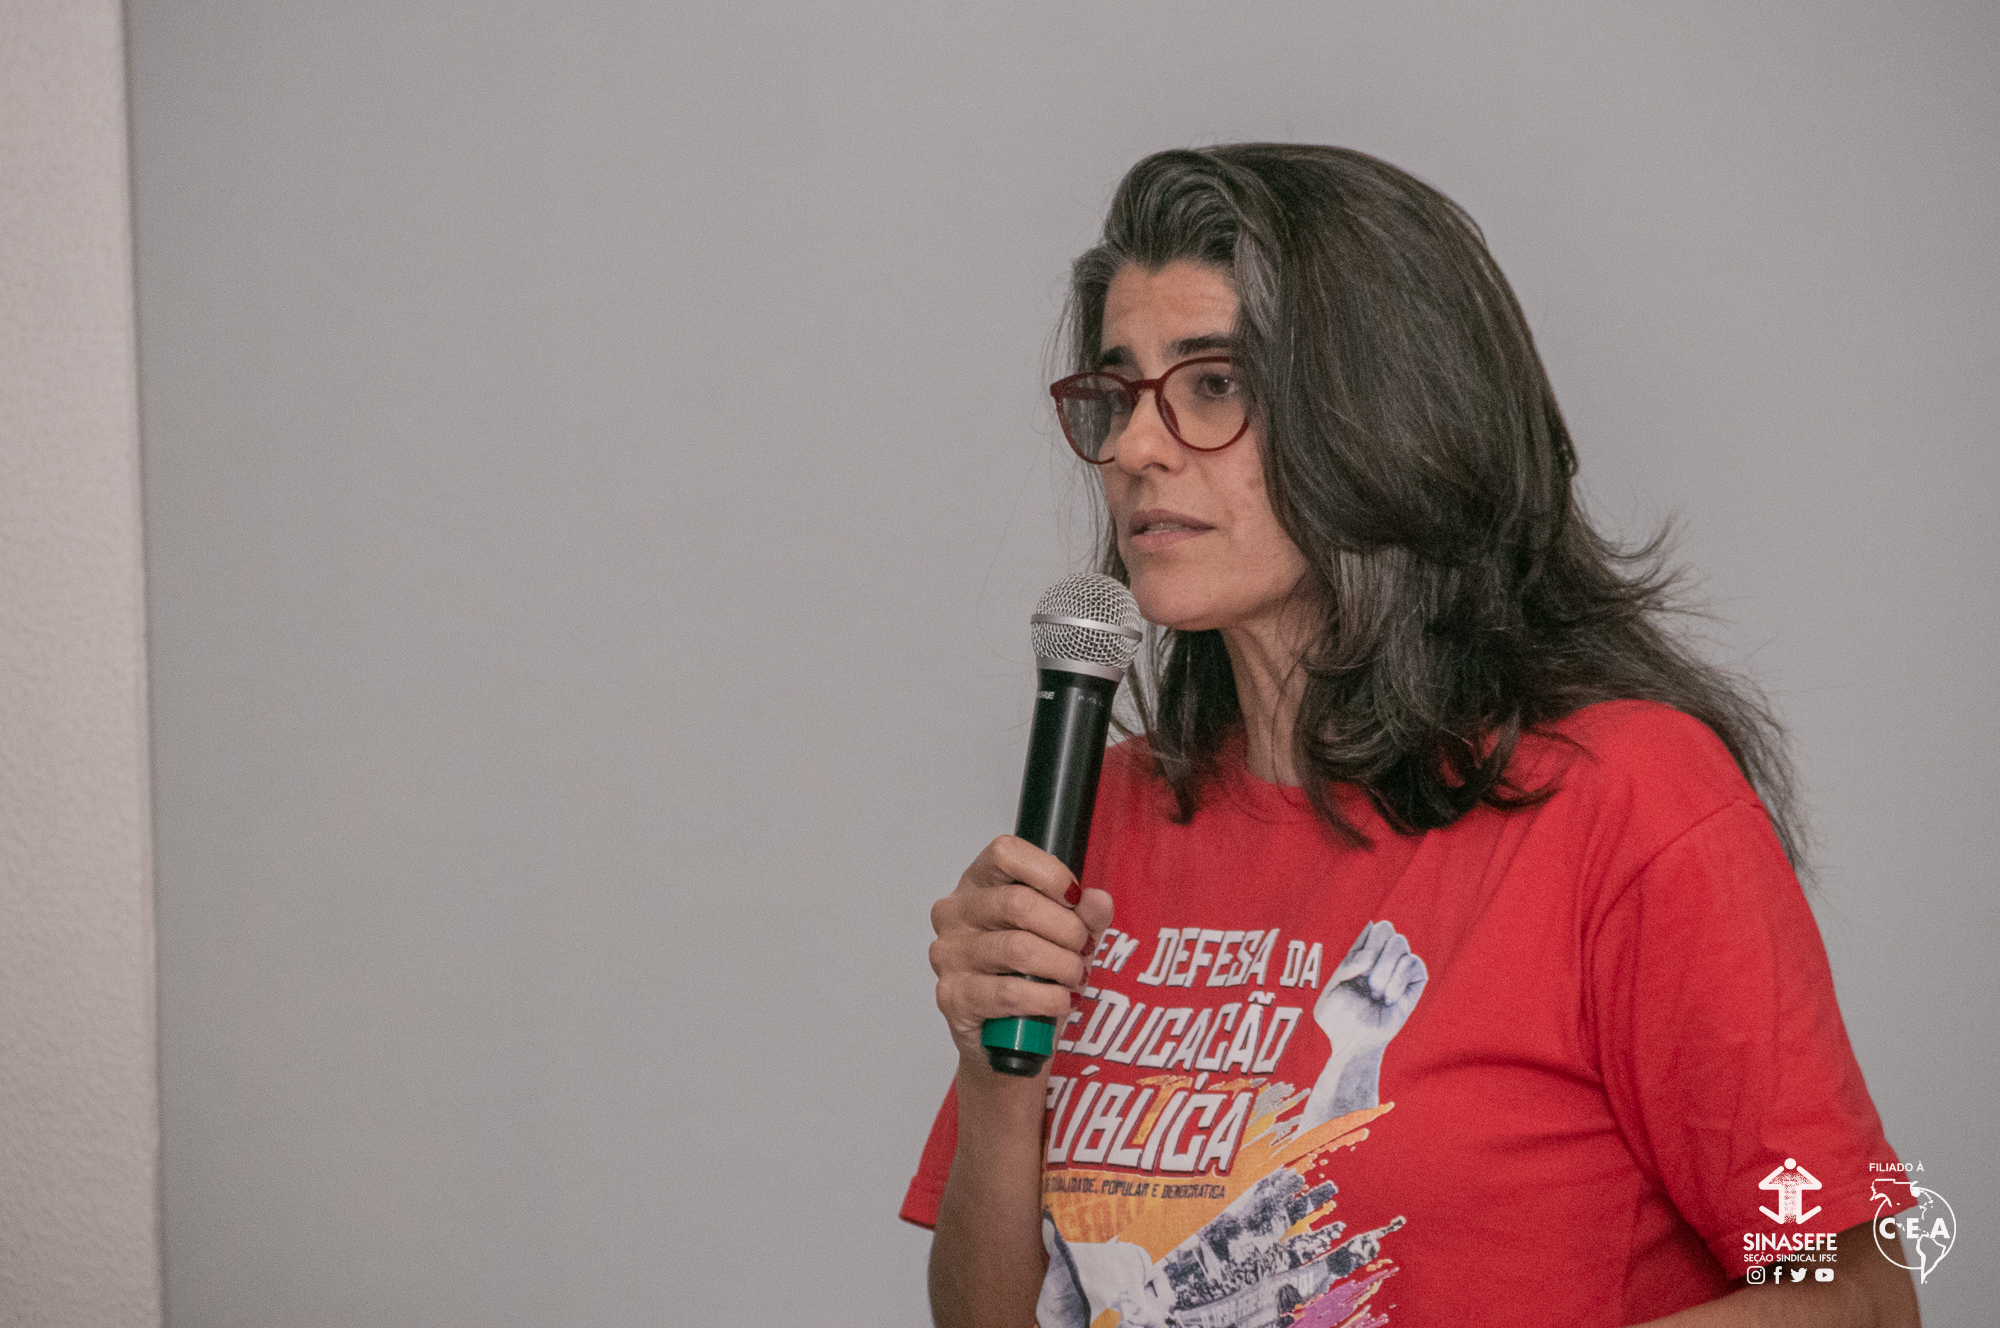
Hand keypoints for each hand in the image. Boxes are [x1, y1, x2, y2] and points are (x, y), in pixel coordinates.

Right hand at [929, 836, 1113, 1068]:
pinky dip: (1046, 999)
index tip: (1074, 897)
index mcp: (979, 885)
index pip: (1005, 853)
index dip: (1049, 872)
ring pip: (1019, 949)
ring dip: (1061, 966)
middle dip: (1067, 929)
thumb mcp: (1065, 939)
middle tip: (1082, 949)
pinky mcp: (953, 996)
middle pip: (1019, 903)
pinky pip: (1009, 993)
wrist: (1007, 1038)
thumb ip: (1084, 916)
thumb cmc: (1029, 977)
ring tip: (1074, 977)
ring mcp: (949, 954)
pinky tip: (1059, 1001)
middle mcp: (955, 914)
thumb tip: (1098, 901)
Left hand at [1314, 919, 1427, 1053]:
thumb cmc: (1339, 1020)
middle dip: (1373, 950)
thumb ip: (1346, 968)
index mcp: (1359, 955)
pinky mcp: (1415, 982)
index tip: (1357, 969)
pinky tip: (1389, 998)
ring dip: (1384, 968)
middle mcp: (1381, 958)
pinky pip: (1414, 962)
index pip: (1369, 929)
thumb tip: (1369, 957)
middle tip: (1366, 977)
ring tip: (1376, 993)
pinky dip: (1399, 980)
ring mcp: (1399, 968)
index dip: (1363, 944)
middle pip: (1386, 927)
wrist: (1355, 1044)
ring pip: (1400, 942)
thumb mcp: (1330, 992)